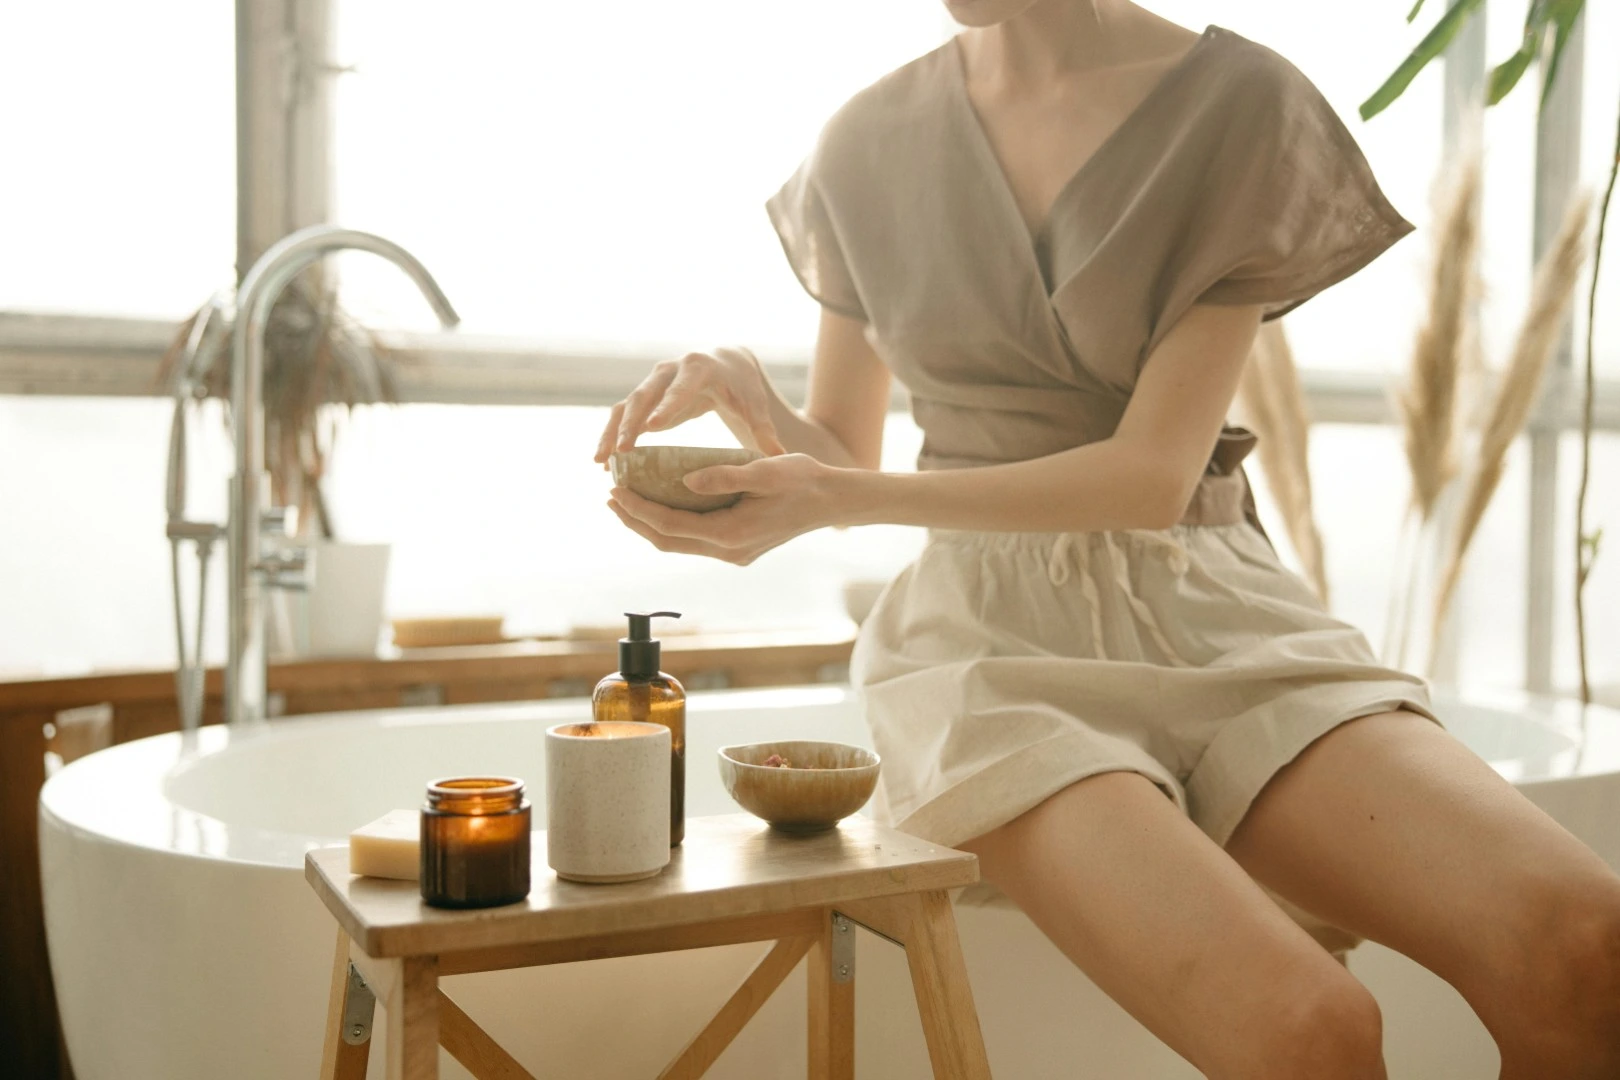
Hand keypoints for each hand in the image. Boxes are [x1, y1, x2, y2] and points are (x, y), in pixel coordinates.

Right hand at [594, 347, 787, 462]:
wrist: (726, 364)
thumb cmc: (742, 387)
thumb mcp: (755, 406)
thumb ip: (764, 431)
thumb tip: (780, 457)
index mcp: (699, 369)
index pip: (680, 389)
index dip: (666, 408)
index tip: (652, 429)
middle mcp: (669, 371)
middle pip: (644, 396)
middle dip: (630, 424)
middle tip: (621, 452)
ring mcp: (653, 382)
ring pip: (625, 406)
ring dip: (612, 433)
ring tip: (601, 462)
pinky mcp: (645, 397)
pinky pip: (622, 415)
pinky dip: (613, 436)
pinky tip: (605, 462)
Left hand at [606, 454, 848, 564]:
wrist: (833, 500)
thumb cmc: (802, 480)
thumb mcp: (763, 470)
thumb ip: (722, 476)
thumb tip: (684, 480)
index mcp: (731, 533)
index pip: (669, 525)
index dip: (638, 509)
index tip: (615, 490)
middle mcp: (729, 550)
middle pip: (667, 541)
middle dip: (635, 520)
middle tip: (611, 497)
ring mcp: (734, 553)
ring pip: (680, 543)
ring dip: (651, 524)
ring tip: (629, 500)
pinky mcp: (739, 548)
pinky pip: (696, 539)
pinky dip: (674, 523)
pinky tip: (664, 504)